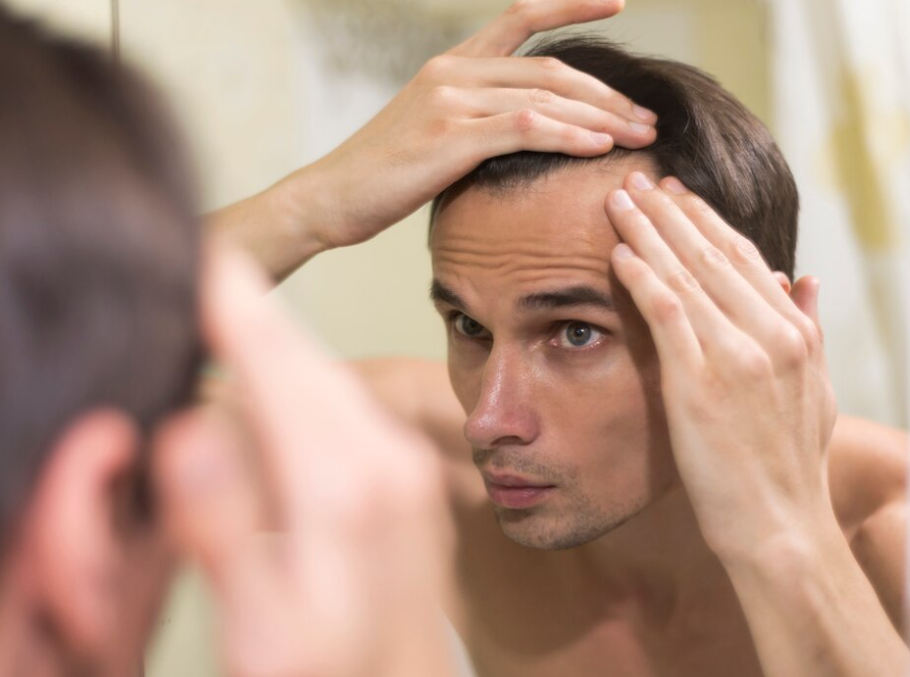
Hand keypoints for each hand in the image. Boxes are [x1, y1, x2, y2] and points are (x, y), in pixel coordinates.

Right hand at [152, 246, 453, 676]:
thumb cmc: (334, 673)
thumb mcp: (268, 625)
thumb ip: (227, 528)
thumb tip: (189, 429)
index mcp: (346, 486)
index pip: (281, 367)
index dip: (236, 309)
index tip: (206, 257)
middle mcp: (386, 461)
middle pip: (307, 360)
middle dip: (254, 313)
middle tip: (211, 269)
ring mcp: (401, 466)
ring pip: (327, 378)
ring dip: (279, 343)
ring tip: (234, 307)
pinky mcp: (403, 476)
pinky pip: (347, 406)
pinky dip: (303, 382)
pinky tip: (279, 383)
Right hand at [296, 0, 656, 251]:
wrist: (330, 197)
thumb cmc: (382, 174)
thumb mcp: (431, 131)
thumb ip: (475, 119)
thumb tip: (521, 132)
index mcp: (452, 64)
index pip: (520, 17)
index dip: (571, 5)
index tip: (617, 5)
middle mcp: (454, 71)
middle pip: (551, 70)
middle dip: (608, 94)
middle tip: (646, 117)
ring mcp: (451, 101)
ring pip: (546, 98)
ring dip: (601, 118)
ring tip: (640, 136)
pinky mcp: (451, 138)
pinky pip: (525, 129)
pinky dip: (568, 136)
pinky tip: (599, 147)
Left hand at [605, 173, 837, 563]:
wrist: (779, 524)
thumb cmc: (788, 463)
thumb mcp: (815, 390)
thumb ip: (809, 329)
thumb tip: (804, 278)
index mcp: (794, 332)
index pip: (744, 258)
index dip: (706, 221)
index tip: (678, 195)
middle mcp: (770, 333)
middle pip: (712, 254)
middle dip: (671, 212)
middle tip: (638, 178)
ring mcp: (737, 354)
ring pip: (687, 273)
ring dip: (648, 230)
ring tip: (619, 199)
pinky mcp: (700, 380)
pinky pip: (667, 312)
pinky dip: (642, 276)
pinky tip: (618, 251)